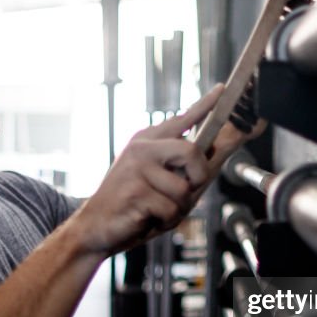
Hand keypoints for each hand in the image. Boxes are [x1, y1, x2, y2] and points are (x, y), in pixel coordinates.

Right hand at [73, 85, 222, 254]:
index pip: (181, 119)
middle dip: (199, 176)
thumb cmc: (131, 205)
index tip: (222, 90)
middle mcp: (142, 148)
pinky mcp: (135, 192)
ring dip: (177, 209)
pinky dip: (164, 221)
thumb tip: (218, 152)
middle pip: (191, 152)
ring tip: (156, 210)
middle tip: (189, 190)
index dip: (205, 105)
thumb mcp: (158, 181)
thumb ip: (185, 167)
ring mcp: (136, 168)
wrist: (95, 227)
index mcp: (147, 142)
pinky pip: (170, 209)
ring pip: (183, 190)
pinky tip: (146, 218)